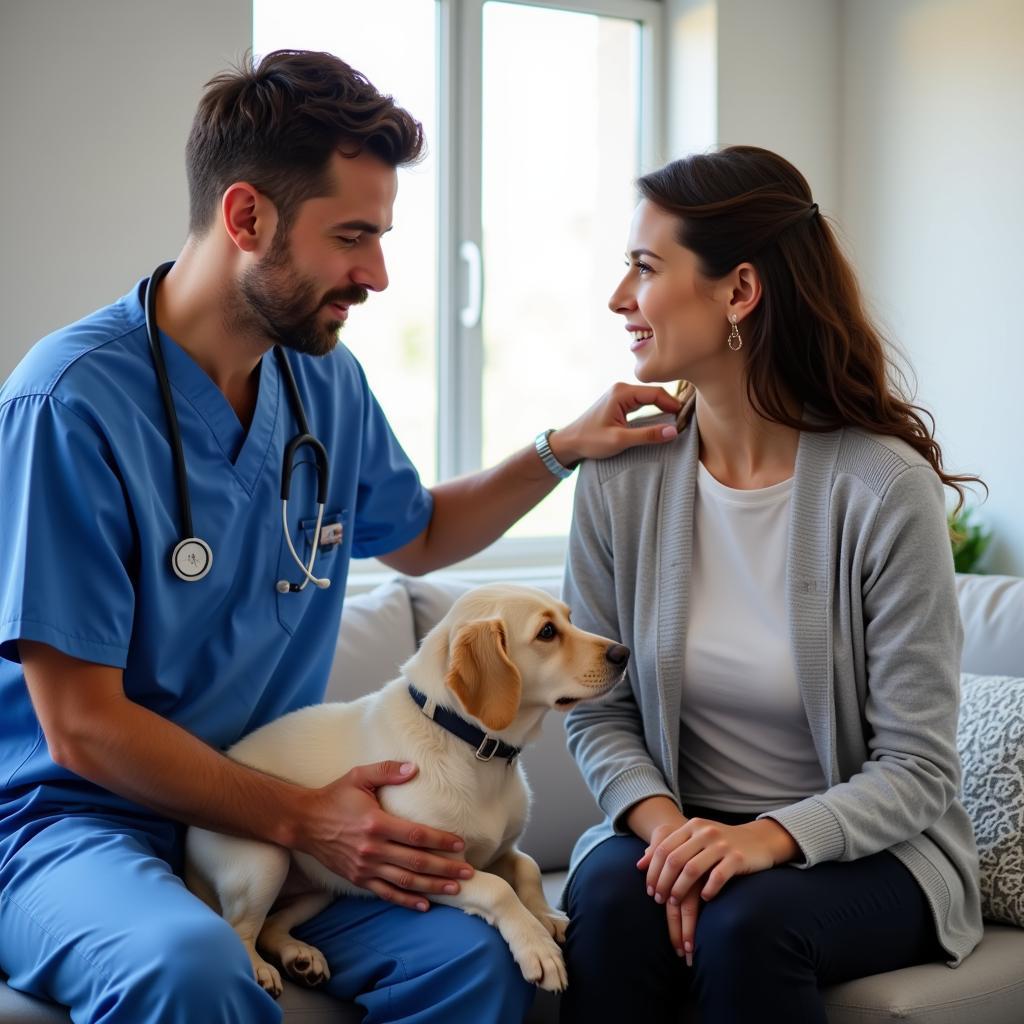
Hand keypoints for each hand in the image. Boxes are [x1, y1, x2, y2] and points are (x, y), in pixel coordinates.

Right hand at [296, 760, 473, 911]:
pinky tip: (424, 904)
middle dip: (445, 868)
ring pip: (405, 881)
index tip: (460, 844)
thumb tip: (414, 768)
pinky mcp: (358, 879)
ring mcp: (365, 867)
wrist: (303, 822)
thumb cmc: (334, 796)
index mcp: (376, 823)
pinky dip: (406, 900)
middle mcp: (372, 848)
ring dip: (432, 886)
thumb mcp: (358, 776)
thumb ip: (387, 771)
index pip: (416, 835)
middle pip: (416, 862)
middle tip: (468, 872)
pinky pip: (386, 892)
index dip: (440, 841)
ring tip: (455, 889)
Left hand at [548, 383, 681, 465]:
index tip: (685, 417)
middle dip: (670, 404)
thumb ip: (647, 435)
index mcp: (621, 393)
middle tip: (685, 419)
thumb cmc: (590, 440)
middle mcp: (621, 389)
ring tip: (677, 419)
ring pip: (649, 397)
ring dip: (663, 407)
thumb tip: (673, 431)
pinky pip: (642, 402)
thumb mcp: (620, 440)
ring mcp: (620, 395)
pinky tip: (663, 418)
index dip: (673, 404)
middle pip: (654, 393)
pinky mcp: (619, 402)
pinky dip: (654, 409)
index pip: (655, 393)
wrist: (570, 442)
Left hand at [639, 817, 798, 907]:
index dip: (653, 871)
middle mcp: (704, 832)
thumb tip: (639, 864)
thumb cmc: (720, 844)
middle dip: (663, 882)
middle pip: (674, 860)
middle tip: (658, 900)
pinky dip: (708, 889)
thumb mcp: (693, 839)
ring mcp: (722, 844)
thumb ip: (668, 847)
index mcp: (691, 826)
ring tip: (675, 903)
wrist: (758, 841)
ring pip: (692, 869)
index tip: (649, 891)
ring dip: (680, 890)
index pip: (663, 849)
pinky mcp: (738, 858)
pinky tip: (704, 899)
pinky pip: (718, 876)